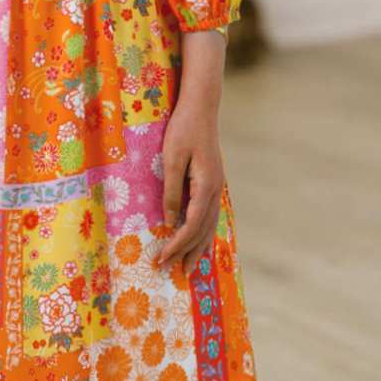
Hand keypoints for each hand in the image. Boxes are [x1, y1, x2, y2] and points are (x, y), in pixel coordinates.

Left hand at [157, 93, 224, 275]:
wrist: (201, 108)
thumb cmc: (183, 129)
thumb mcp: (171, 159)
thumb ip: (170, 191)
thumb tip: (168, 221)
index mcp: (206, 185)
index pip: (191, 224)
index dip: (178, 243)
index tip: (163, 257)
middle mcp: (216, 189)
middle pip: (203, 229)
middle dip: (189, 252)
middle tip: (176, 273)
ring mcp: (217, 186)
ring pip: (210, 224)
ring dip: (199, 246)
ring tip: (191, 266)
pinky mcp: (212, 182)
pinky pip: (210, 214)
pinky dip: (204, 232)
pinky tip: (199, 240)